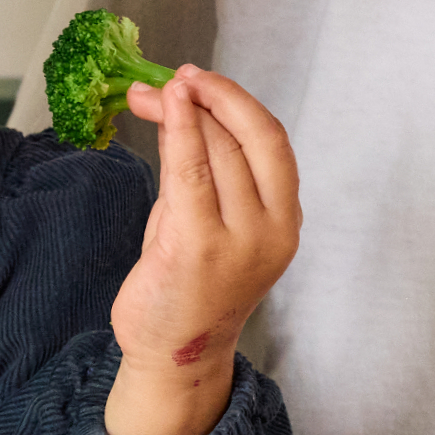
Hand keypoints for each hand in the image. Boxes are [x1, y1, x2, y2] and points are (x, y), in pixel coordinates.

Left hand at [104, 66, 299, 434]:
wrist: (175, 355)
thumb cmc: (190, 286)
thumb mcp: (208, 221)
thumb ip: (204, 170)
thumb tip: (180, 105)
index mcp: (285, 222)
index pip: (269, 141)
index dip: (235, 99)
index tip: (198, 79)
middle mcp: (271, 230)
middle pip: (242, 139)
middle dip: (203, 98)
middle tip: (170, 80)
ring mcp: (239, 241)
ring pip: (216, 150)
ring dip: (181, 111)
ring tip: (149, 94)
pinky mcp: (198, 247)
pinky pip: (190, 173)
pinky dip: (176, 132)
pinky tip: (163, 108)